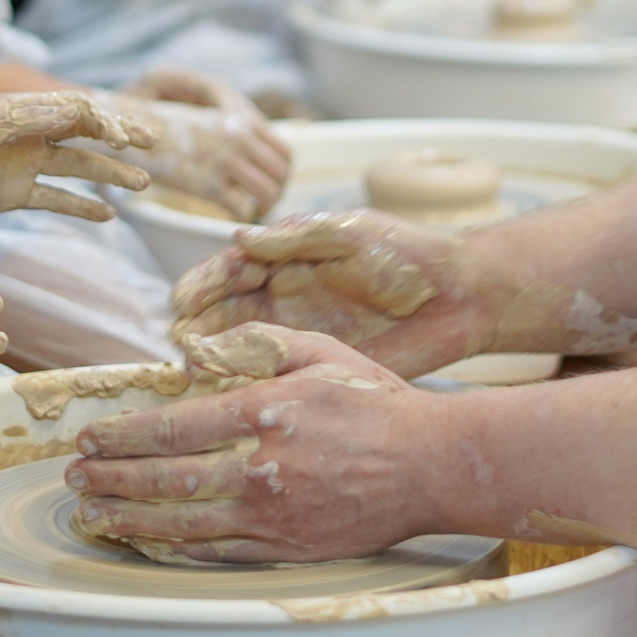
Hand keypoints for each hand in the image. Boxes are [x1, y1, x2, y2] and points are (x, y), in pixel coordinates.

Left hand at [0, 91, 156, 226]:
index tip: (122, 141)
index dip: (104, 122)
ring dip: (110, 175)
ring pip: (78, 168)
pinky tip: (107, 216)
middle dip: (120, 139)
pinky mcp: (13, 193)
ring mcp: (23, 164)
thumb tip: (80, 110)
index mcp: (23, 111)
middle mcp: (29, 134)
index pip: (78, 110)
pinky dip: (82, 207)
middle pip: (85, 134)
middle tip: (154, 145)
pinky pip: (56, 199)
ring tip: (142, 186)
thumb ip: (32, 119)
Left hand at [67, 325, 447, 560]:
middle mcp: (260, 466)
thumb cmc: (377, 403)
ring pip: (181, 522)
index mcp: (264, 412)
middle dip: (111, 478)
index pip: (173, 427)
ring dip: (128, 518)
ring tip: (91, 514)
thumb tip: (197, 350)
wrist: (430, 464)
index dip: (123, 434)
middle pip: (165, 477)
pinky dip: (174, 548)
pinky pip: (217, 551)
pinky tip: (147, 541)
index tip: (92, 437)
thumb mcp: (320, 351)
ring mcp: (272, 513)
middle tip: (73, 477)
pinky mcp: (286, 546)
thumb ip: (257, 343)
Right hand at [111, 73, 292, 221]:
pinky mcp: (207, 182)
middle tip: (258, 207)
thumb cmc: (168, 127)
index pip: (285, 155)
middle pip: (281, 176)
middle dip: (274, 195)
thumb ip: (237, 132)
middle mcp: (239, 138)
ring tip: (245, 214)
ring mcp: (225, 159)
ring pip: (269, 193)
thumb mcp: (210, 119)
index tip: (268, 187)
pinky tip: (227, 215)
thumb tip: (257, 156)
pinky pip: (243, 208)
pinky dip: (241, 217)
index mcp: (243, 121)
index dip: (281, 176)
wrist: (132, 129)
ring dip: (261, 209)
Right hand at [170, 208, 515, 376]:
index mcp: (288, 258)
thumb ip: (299, 238)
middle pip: (224, 311)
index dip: (203, 283)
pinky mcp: (318, 367)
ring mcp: (299, 333)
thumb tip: (241, 238)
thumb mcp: (352, 234)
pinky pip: (272, 378)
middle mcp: (284, 295)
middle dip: (196, 326)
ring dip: (212, 361)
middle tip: (177, 345)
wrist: (459, 296)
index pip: (231, 269)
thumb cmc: (408, 253)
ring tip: (191, 376)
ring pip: (240, 348)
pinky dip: (246, 389)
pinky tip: (227, 402)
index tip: (180, 300)